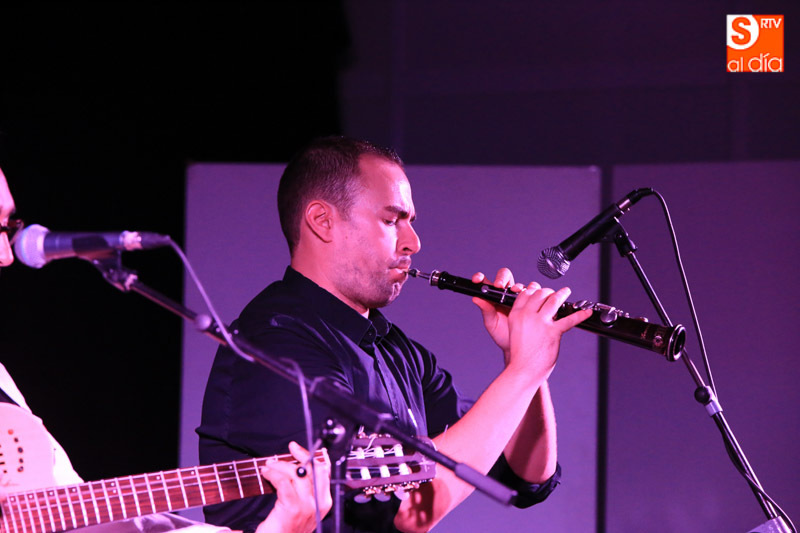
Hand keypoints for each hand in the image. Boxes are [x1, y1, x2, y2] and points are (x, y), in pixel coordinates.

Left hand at [255, 442, 331, 532]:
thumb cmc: (284, 530)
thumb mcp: (301, 509)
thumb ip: (303, 490)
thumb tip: (297, 467)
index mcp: (323, 503)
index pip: (324, 472)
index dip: (313, 456)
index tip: (299, 449)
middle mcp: (319, 504)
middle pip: (314, 469)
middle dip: (302, 454)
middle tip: (290, 449)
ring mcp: (307, 507)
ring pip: (297, 473)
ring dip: (281, 465)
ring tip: (269, 466)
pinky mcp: (292, 509)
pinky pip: (283, 482)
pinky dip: (273, 474)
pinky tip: (266, 473)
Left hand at [470, 268, 528, 353]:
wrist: (517, 345)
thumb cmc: (502, 334)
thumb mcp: (491, 323)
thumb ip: (485, 310)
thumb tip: (475, 298)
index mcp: (493, 297)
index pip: (486, 282)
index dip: (481, 278)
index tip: (478, 280)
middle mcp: (506, 294)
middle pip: (504, 277)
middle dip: (501, 278)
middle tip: (499, 285)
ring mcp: (519, 297)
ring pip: (520, 283)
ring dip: (518, 285)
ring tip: (515, 292)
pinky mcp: (531, 301)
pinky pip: (534, 292)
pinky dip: (532, 292)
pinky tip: (529, 297)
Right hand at [471, 268, 590, 379]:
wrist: (522, 370)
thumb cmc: (520, 353)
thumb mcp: (514, 331)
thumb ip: (523, 319)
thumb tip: (536, 311)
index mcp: (516, 315)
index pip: (526, 294)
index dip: (535, 290)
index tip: (541, 291)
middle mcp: (527, 316)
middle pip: (540, 294)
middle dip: (549, 292)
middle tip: (554, 294)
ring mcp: (540, 323)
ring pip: (553, 301)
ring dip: (562, 294)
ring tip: (566, 292)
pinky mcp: (552, 332)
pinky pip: (569, 320)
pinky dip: (580, 315)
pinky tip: (587, 312)